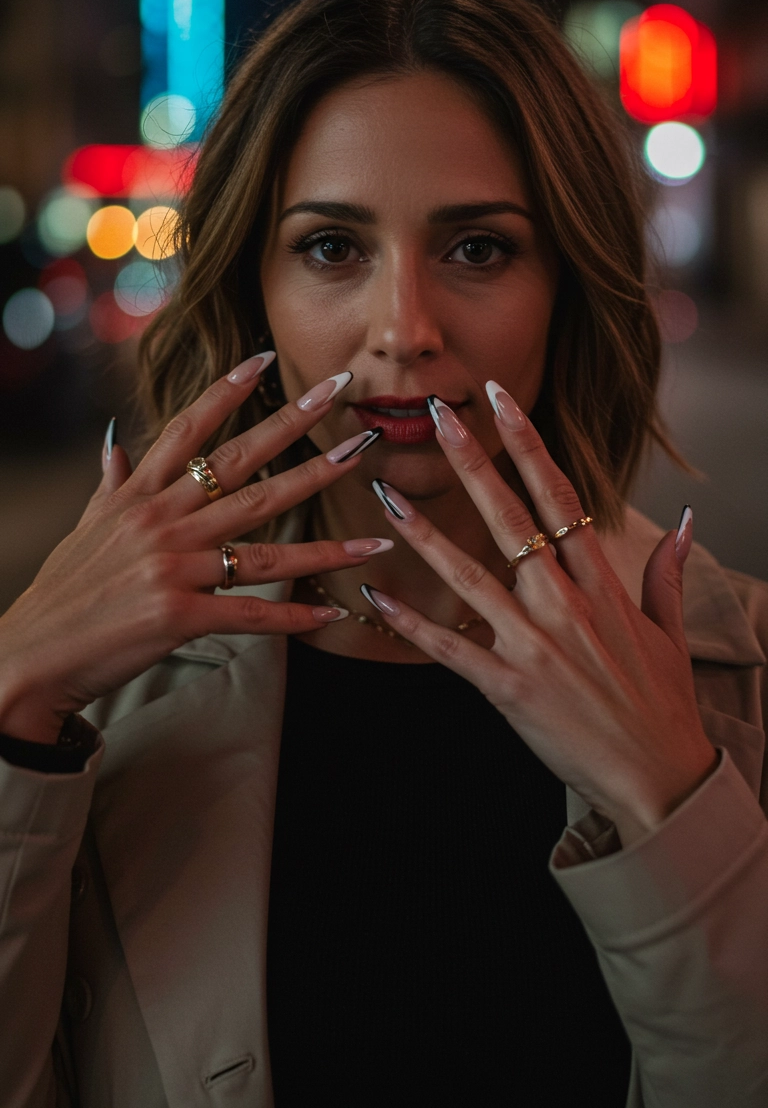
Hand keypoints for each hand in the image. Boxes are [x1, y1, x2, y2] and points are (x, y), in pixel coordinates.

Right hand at [0, 357, 384, 742]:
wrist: (29, 657)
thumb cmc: (61, 593)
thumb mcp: (85, 528)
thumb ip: (110, 482)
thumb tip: (116, 440)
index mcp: (138, 496)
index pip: (189, 429)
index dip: (228, 392)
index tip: (266, 359)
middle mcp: (160, 522)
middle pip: (243, 469)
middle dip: (300, 432)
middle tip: (346, 401)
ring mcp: (172, 567)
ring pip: (264, 542)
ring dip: (326, 538)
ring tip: (377, 526)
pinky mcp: (179, 616)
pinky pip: (251, 612)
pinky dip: (294, 614)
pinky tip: (334, 610)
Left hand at [364, 386, 716, 847]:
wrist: (659, 779)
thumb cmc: (663, 706)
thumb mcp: (672, 632)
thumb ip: (667, 572)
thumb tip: (683, 519)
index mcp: (602, 585)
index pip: (561, 496)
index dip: (529, 443)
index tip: (502, 400)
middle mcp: (565, 604)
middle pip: (512, 519)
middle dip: (473, 464)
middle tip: (438, 417)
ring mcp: (535, 644)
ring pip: (470, 575)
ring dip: (424, 533)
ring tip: (386, 495)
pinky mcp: (509, 687)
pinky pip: (450, 647)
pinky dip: (411, 622)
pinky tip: (376, 595)